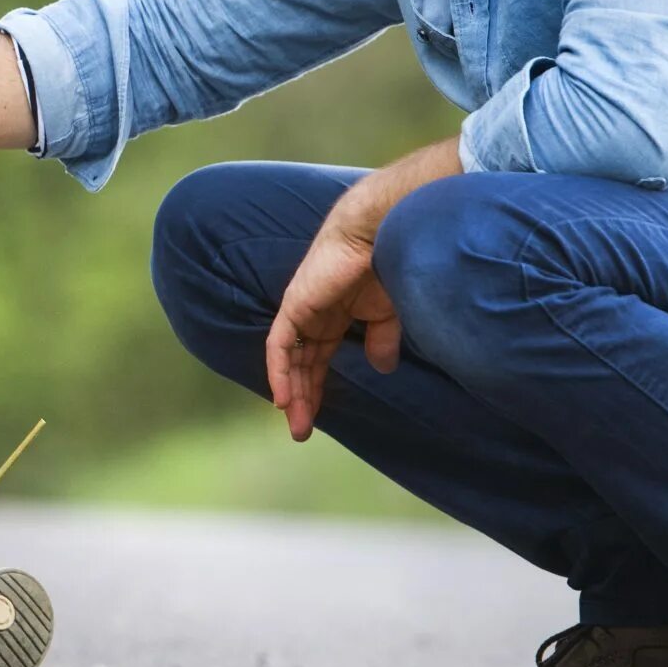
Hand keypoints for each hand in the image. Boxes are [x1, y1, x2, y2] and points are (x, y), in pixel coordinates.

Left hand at [264, 212, 399, 441]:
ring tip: (296, 424)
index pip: (318, 359)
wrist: (378, 234)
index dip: (316, 388)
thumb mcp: (387, 313)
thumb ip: (382, 340)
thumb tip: (382, 367)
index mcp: (334, 317)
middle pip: (301, 365)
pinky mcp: (294, 306)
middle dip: (302, 398)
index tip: (316, 417)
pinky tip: (283, 398)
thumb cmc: (386, 266)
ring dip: (292, 393)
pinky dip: (279, 372)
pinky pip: (279, 345)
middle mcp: (313, 316)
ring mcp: (301, 311)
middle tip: (301, 431)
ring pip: (289, 360)